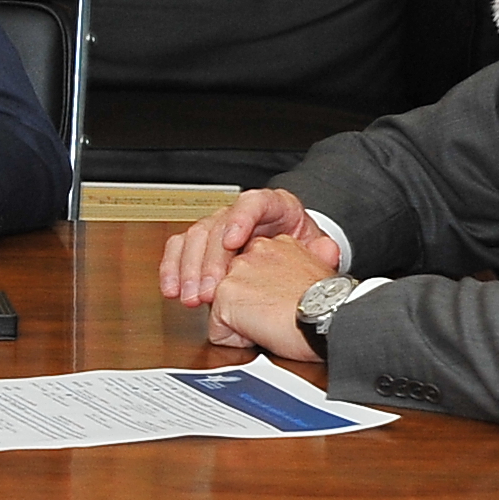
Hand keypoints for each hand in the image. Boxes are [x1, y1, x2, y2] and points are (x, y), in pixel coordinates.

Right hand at [158, 188, 331, 306]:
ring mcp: (218, 227)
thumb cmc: (301, 251)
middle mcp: (240, 214)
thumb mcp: (315, 248)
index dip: (241, 219)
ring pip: (194, 238)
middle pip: (217, 225)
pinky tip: (172, 289)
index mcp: (271, 206)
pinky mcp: (202, 244)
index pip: (253, 203)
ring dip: (188, 269)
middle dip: (210, 260)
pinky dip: (173, 269)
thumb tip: (326, 251)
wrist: (291, 253)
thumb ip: (320, 251)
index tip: (234, 241)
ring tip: (190, 297)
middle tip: (210, 290)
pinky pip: (179, 249)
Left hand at [205, 239, 332, 359]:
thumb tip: (302, 268)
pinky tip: (263, 333)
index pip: (251, 272)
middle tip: (276, 316)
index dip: (261, 296)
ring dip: (242, 324)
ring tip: (271, 323)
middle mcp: (253, 252)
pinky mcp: (225, 295)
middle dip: (246, 308)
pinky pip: (218, 331)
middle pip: (233, 289)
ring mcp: (236, 272)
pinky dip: (237, 341)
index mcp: (276, 245)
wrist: (331, 316)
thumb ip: (294, 269)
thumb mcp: (316, 274)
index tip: (280, 305)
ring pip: (223, 309)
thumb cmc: (331, 304)